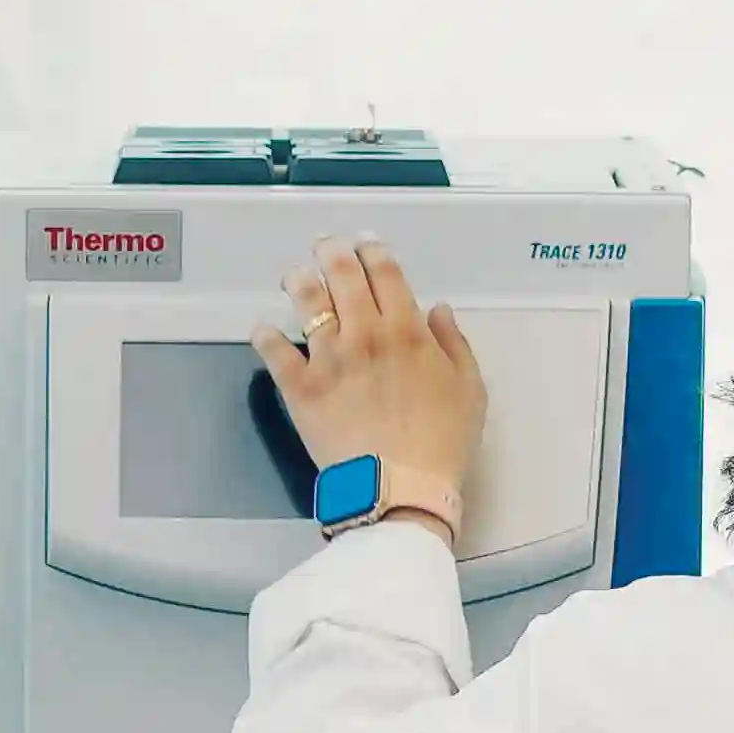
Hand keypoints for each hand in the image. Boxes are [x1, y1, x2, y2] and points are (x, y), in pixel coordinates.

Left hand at [266, 242, 485, 524]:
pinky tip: (263, 328)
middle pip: (342, 275)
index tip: (366, 244)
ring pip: (306, 301)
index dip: (373, 251)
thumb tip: (437, 310)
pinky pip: (275, 351)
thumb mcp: (470, 389)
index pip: (385, 273)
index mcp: (406, 330)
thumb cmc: (441, 441)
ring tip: (294, 275)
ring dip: (299, 280)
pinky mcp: (300, 387)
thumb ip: (454, 344)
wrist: (400, 488)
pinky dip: (266, 336)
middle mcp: (364, 334)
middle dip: (331, 251)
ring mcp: (328, 359)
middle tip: (325, 245)